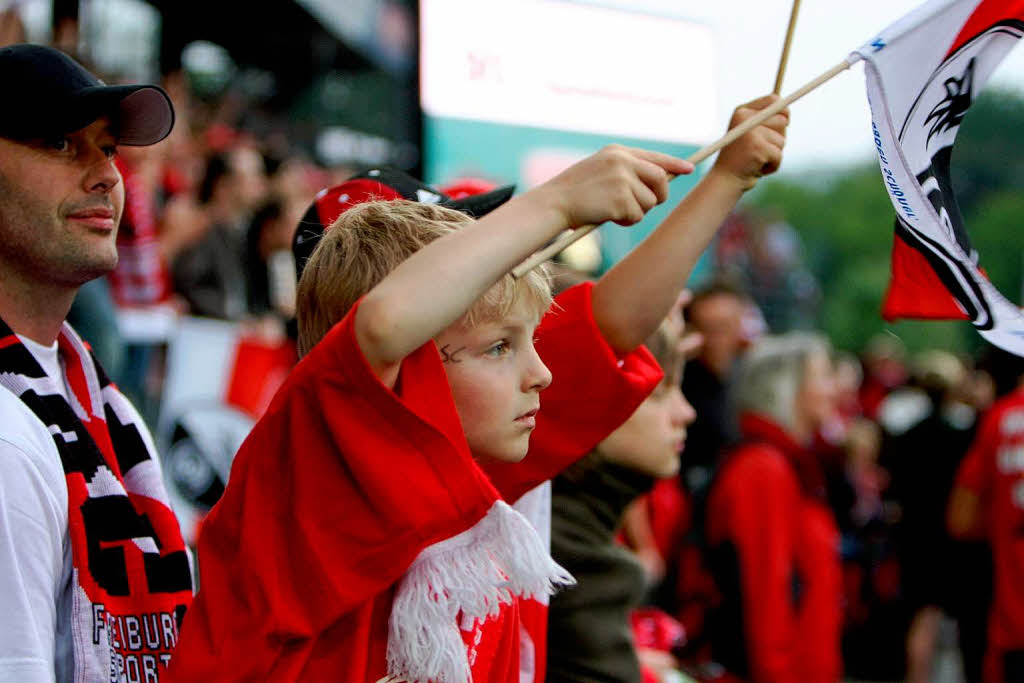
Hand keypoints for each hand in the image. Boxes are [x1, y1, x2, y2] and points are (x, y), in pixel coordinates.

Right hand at [533, 145, 692, 228]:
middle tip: (646, 206)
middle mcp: (622, 161)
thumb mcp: (600, 170)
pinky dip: (626, 220)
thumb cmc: (574, 193)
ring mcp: (623, 179)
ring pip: (649, 201)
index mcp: (617, 151)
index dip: (673, 164)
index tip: (688, 169)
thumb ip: (626, 170)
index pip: (654, 156)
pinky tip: (608, 216)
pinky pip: (637, 215)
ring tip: (613, 210)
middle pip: (659, 179)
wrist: (554, 203)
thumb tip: (659, 181)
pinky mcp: (621, 198)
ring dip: (636, 211)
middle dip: (658, 196)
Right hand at [712, 95, 788, 190]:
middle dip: (779, 136)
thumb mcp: (751, 134)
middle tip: (763, 147)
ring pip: (782, 140)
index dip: (783, 111)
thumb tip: (787, 113)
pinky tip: (757, 168)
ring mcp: (751, 133)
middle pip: (782, 119)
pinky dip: (773, 165)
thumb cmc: (742, 158)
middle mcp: (745, 119)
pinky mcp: (758, 148)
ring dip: (774, 153)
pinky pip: (779, 155)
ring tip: (757, 159)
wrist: (725, 180)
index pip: (773, 100)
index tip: (785, 122)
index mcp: (741, 112)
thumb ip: (766, 122)